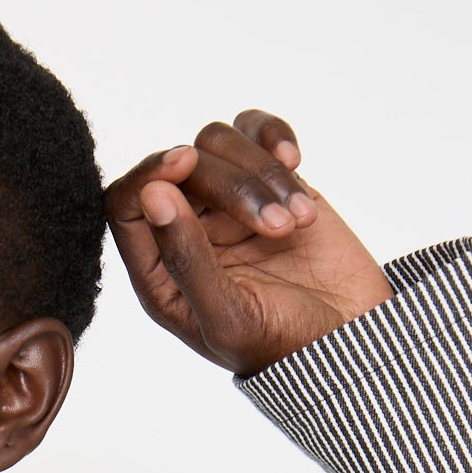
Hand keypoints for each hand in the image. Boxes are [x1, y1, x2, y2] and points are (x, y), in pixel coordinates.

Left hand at [104, 114, 393, 374]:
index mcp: (160, 271)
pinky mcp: (266, 182)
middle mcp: (185, 231)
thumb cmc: (280, 342)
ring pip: (218, 143)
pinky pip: (254, 131)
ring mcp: (225, 204)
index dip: (149, 173)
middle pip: (182, 168)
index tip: (186, 161)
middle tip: (278, 229)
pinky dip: (274, 136)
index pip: (125, 204)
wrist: (346, 335)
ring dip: (262, 173)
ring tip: (299, 222)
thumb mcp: (228, 316)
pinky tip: (296, 162)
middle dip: (232, 187)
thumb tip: (151, 194)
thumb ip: (187, 260)